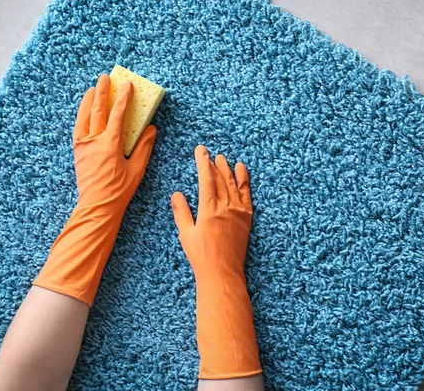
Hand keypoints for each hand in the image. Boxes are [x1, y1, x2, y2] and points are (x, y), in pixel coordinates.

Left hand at [73, 74, 155, 214]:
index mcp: (110, 144)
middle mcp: (93, 141)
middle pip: (97, 110)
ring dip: (88, 101)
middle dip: (102, 92)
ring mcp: (82, 145)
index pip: (117, 115)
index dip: (123, 98)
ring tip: (92, 89)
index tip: (127, 86)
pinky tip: (84, 111)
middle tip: (105, 78)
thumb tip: (150, 129)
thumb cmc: (119, 191)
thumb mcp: (137, 169)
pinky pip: (78, 128)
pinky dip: (81, 116)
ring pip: (84, 117)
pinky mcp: (77, 151)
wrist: (97, 206)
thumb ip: (144, 147)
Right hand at [171, 145, 261, 379]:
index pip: (206, 179)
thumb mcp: (186, 234)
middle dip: (214, 164)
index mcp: (209, 210)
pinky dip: (244, 181)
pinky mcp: (247, 218)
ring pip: (233, 184)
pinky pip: (246, 194)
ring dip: (228, 170)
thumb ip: (182, 212)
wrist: (222, 273)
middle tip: (209, 154)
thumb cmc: (201, 256)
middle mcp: (226, 207)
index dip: (203, 163)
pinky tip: (242, 171)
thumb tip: (177, 194)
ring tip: (224, 158)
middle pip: (220, 179)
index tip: (200, 151)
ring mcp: (238, 212)